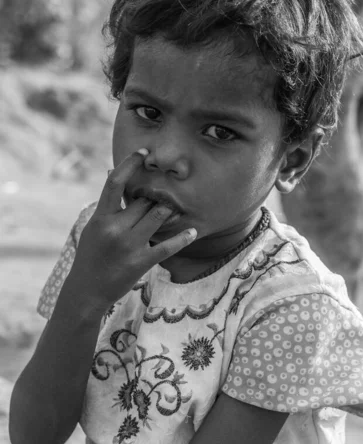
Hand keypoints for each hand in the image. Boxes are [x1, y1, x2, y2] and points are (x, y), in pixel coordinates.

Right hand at [65, 149, 196, 312]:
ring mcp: (129, 246)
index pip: (115, 183)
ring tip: (173, 209)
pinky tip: (193, 231)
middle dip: (152, 197)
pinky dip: (183, 237)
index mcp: (100, 218)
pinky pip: (168, 245)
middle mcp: (115, 229)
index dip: (130, 163)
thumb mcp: (94, 227)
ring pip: (158, 215)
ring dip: (168, 210)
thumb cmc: (91, 255)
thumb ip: (107, 204)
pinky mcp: (142, 262)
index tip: (144, 152)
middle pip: (143, 200)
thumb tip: (113, 172)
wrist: (87, 291)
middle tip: (158, 199)